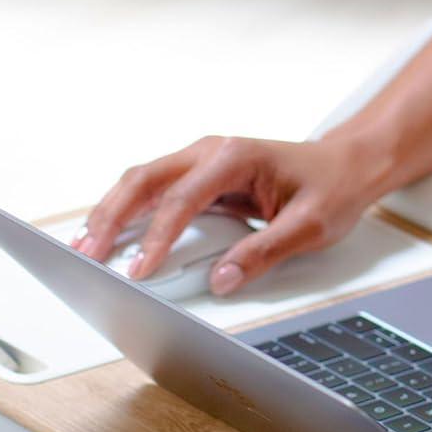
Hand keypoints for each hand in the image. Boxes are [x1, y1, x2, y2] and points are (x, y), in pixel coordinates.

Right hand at [73, 134, 381, 294]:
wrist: (347, 165)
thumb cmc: (332, 187)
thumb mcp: (310, 226)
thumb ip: (264, 252)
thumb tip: (222, 279)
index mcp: (234, 157)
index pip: (181, 200)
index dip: (156, 238)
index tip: (139, 270)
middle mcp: (210, 152)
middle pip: (144, 181)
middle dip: (110, 218)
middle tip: (87, 255)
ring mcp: (202, 161)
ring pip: (141, 182)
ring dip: (111, 213)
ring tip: (84, 247)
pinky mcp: (201, 176)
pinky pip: (156, 191)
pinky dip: (129, 212)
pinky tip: (112, 235)